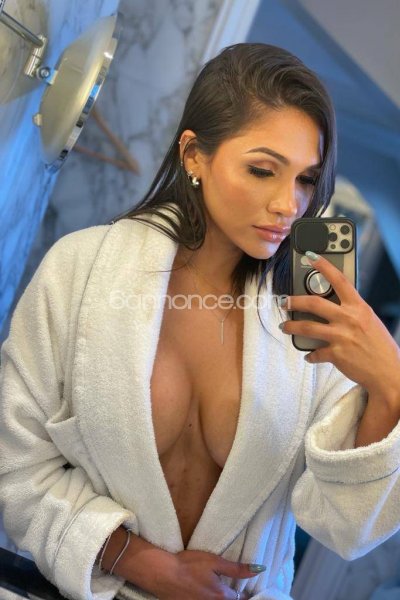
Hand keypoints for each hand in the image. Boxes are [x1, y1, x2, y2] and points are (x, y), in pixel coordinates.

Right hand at [153, 549, 262, 598]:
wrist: (162, 574)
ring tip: (215, 587)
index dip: (244, 593)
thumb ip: (237, 568)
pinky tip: (202, 591)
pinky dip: (206, 598)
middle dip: (233, 596)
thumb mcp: (215, 562)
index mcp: (223, 596)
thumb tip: (260, 570)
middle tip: (231, 587)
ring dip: (220, 597)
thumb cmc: (189, 565)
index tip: (245, 587)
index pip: (241, 599)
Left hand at [281, 253, 399, 398]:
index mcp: (359, 307)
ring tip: (285, 327)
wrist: (389, 372)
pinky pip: (315, 353)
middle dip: (294, 301)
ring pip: (308, 327)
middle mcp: (349, 319)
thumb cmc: (380, 346)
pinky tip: (309, 355)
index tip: (311, 257)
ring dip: (292, 327)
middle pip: (314, 303)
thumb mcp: (369, 320)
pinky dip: (310, 355)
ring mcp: (341, 337)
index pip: (340, 280)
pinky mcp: (336, 354)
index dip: (324, 266)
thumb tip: (334, 306)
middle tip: (284, 301)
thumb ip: (352, 311)